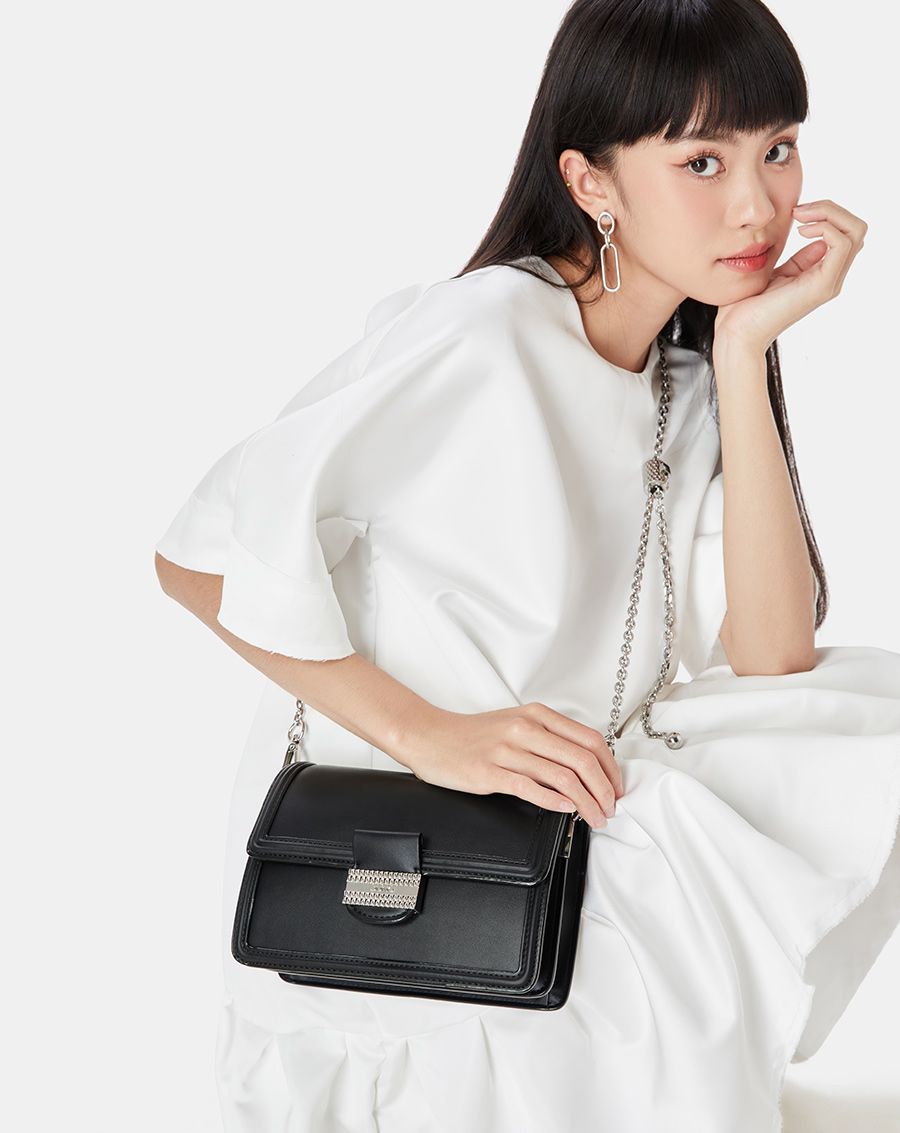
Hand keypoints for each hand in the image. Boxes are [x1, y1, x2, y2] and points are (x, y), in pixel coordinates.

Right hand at [394, 701, 623, 829]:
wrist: (429, 736)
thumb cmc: (472, 735)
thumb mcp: (516, 724)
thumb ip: (548, 739)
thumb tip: (584, 765)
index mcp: (536, 715)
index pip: (590, 740)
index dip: (610, 768)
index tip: (616, 788)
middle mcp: (525, 728)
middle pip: (582, 760)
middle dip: (604, 790)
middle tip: (610, 809)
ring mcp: (507, 750)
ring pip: (562, 776)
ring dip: (586, 802)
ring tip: (594, 818)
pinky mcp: (490, 772)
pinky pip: (531, 787)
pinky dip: (555, 801)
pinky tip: (566, 810)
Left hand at [713, 198, 867, 354]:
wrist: (736, 332)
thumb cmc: (747, 305)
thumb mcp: (776, 272)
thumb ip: (797, 258)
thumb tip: (811, 233)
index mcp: (821, 273)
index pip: (845, 232)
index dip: (825, 213)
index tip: (795, 213)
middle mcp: (831, 277)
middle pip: (856, 229)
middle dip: (831, 208)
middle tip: (800, 211)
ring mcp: (829, 282)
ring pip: (855, 232)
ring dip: (828, 213)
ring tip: (800, 218)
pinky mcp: (822, 286)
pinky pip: (842, 244)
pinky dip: (825, 227)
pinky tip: (800, 231)